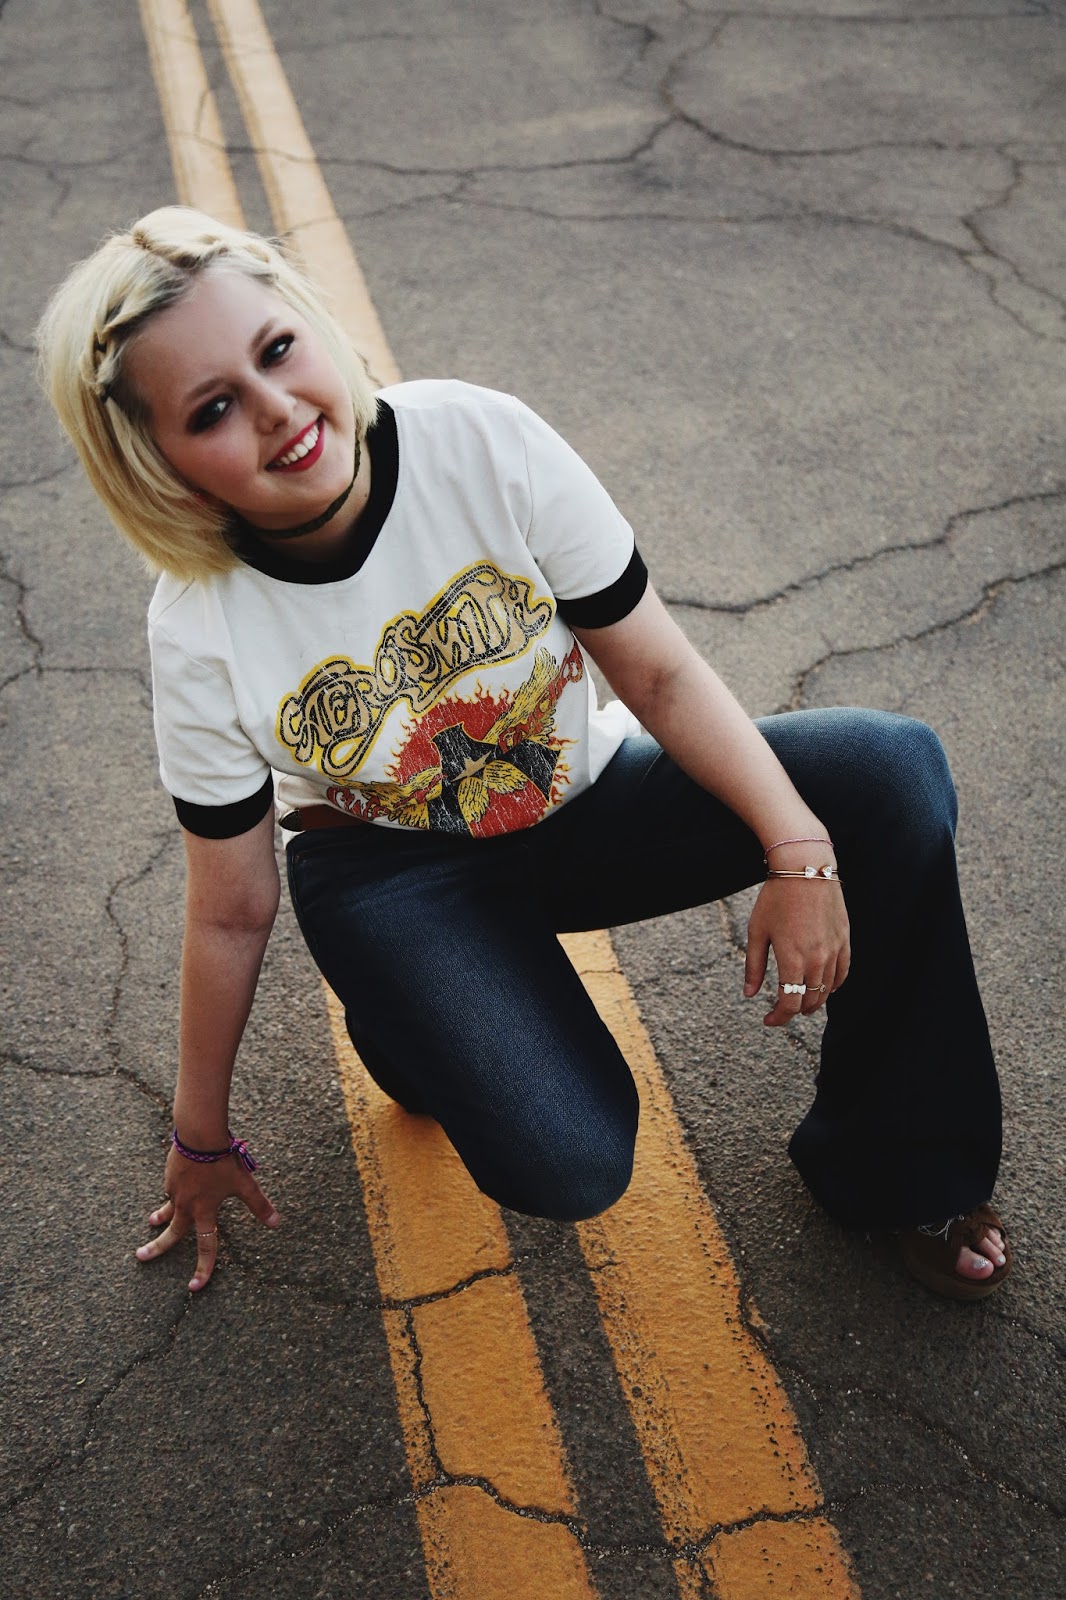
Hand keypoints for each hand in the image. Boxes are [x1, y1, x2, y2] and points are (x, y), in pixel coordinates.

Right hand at [136, 1144, 279, 1291]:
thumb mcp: (244, 1183)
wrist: (199, 1135)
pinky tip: (181, 1179)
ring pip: (168, 1208)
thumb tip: (276, 1223)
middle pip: (171, 1233)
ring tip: (151, 1222)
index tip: (194, 1287)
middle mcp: (186, 1204)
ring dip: (160, 1217)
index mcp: (204, 1210)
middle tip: (140, 1257)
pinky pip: (172, 1188)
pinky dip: (174, 1190)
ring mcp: (175, 1189)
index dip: (203, 1268)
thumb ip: (258, 1205)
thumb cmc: (223, 1160)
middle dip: (156, 1248)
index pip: (206, 1246)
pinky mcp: (170, 1175)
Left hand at [743, 876, 850, 1026]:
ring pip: (827, 990)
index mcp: (792, 960)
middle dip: (795, 1010)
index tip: (768, 1021)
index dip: (779, 1018)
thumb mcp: (757, 931)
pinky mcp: (844, 940)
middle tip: (781, 1010)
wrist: (805, 868)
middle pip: (810, 1001)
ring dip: (814, 1001)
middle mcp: (817, 959)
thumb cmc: (776, 898)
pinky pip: (843, 973)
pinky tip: (824, 987)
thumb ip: (754, 966)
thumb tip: (750, 994)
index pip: (789, 1003)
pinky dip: (833, 985)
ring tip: (801, 1001)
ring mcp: (834, 950)